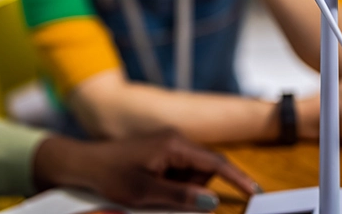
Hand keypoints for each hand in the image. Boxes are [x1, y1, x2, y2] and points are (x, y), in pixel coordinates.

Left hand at [33, 130, 259, 210]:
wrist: (85, 162)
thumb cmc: (112, 174)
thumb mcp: (146, 192)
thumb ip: (180, 197)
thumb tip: (211, 202)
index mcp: (174, 144)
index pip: (216, 163)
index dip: (238, 179)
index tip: (255, 193)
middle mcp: (175, 138)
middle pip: (204, 170)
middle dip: (193, 189)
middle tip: (163, 196)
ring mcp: (168, 143)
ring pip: (191, 173)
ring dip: (180, 187)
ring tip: (151, 189)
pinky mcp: (161, 150)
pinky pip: (179, 170)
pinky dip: (171, 183)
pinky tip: (150, 184)